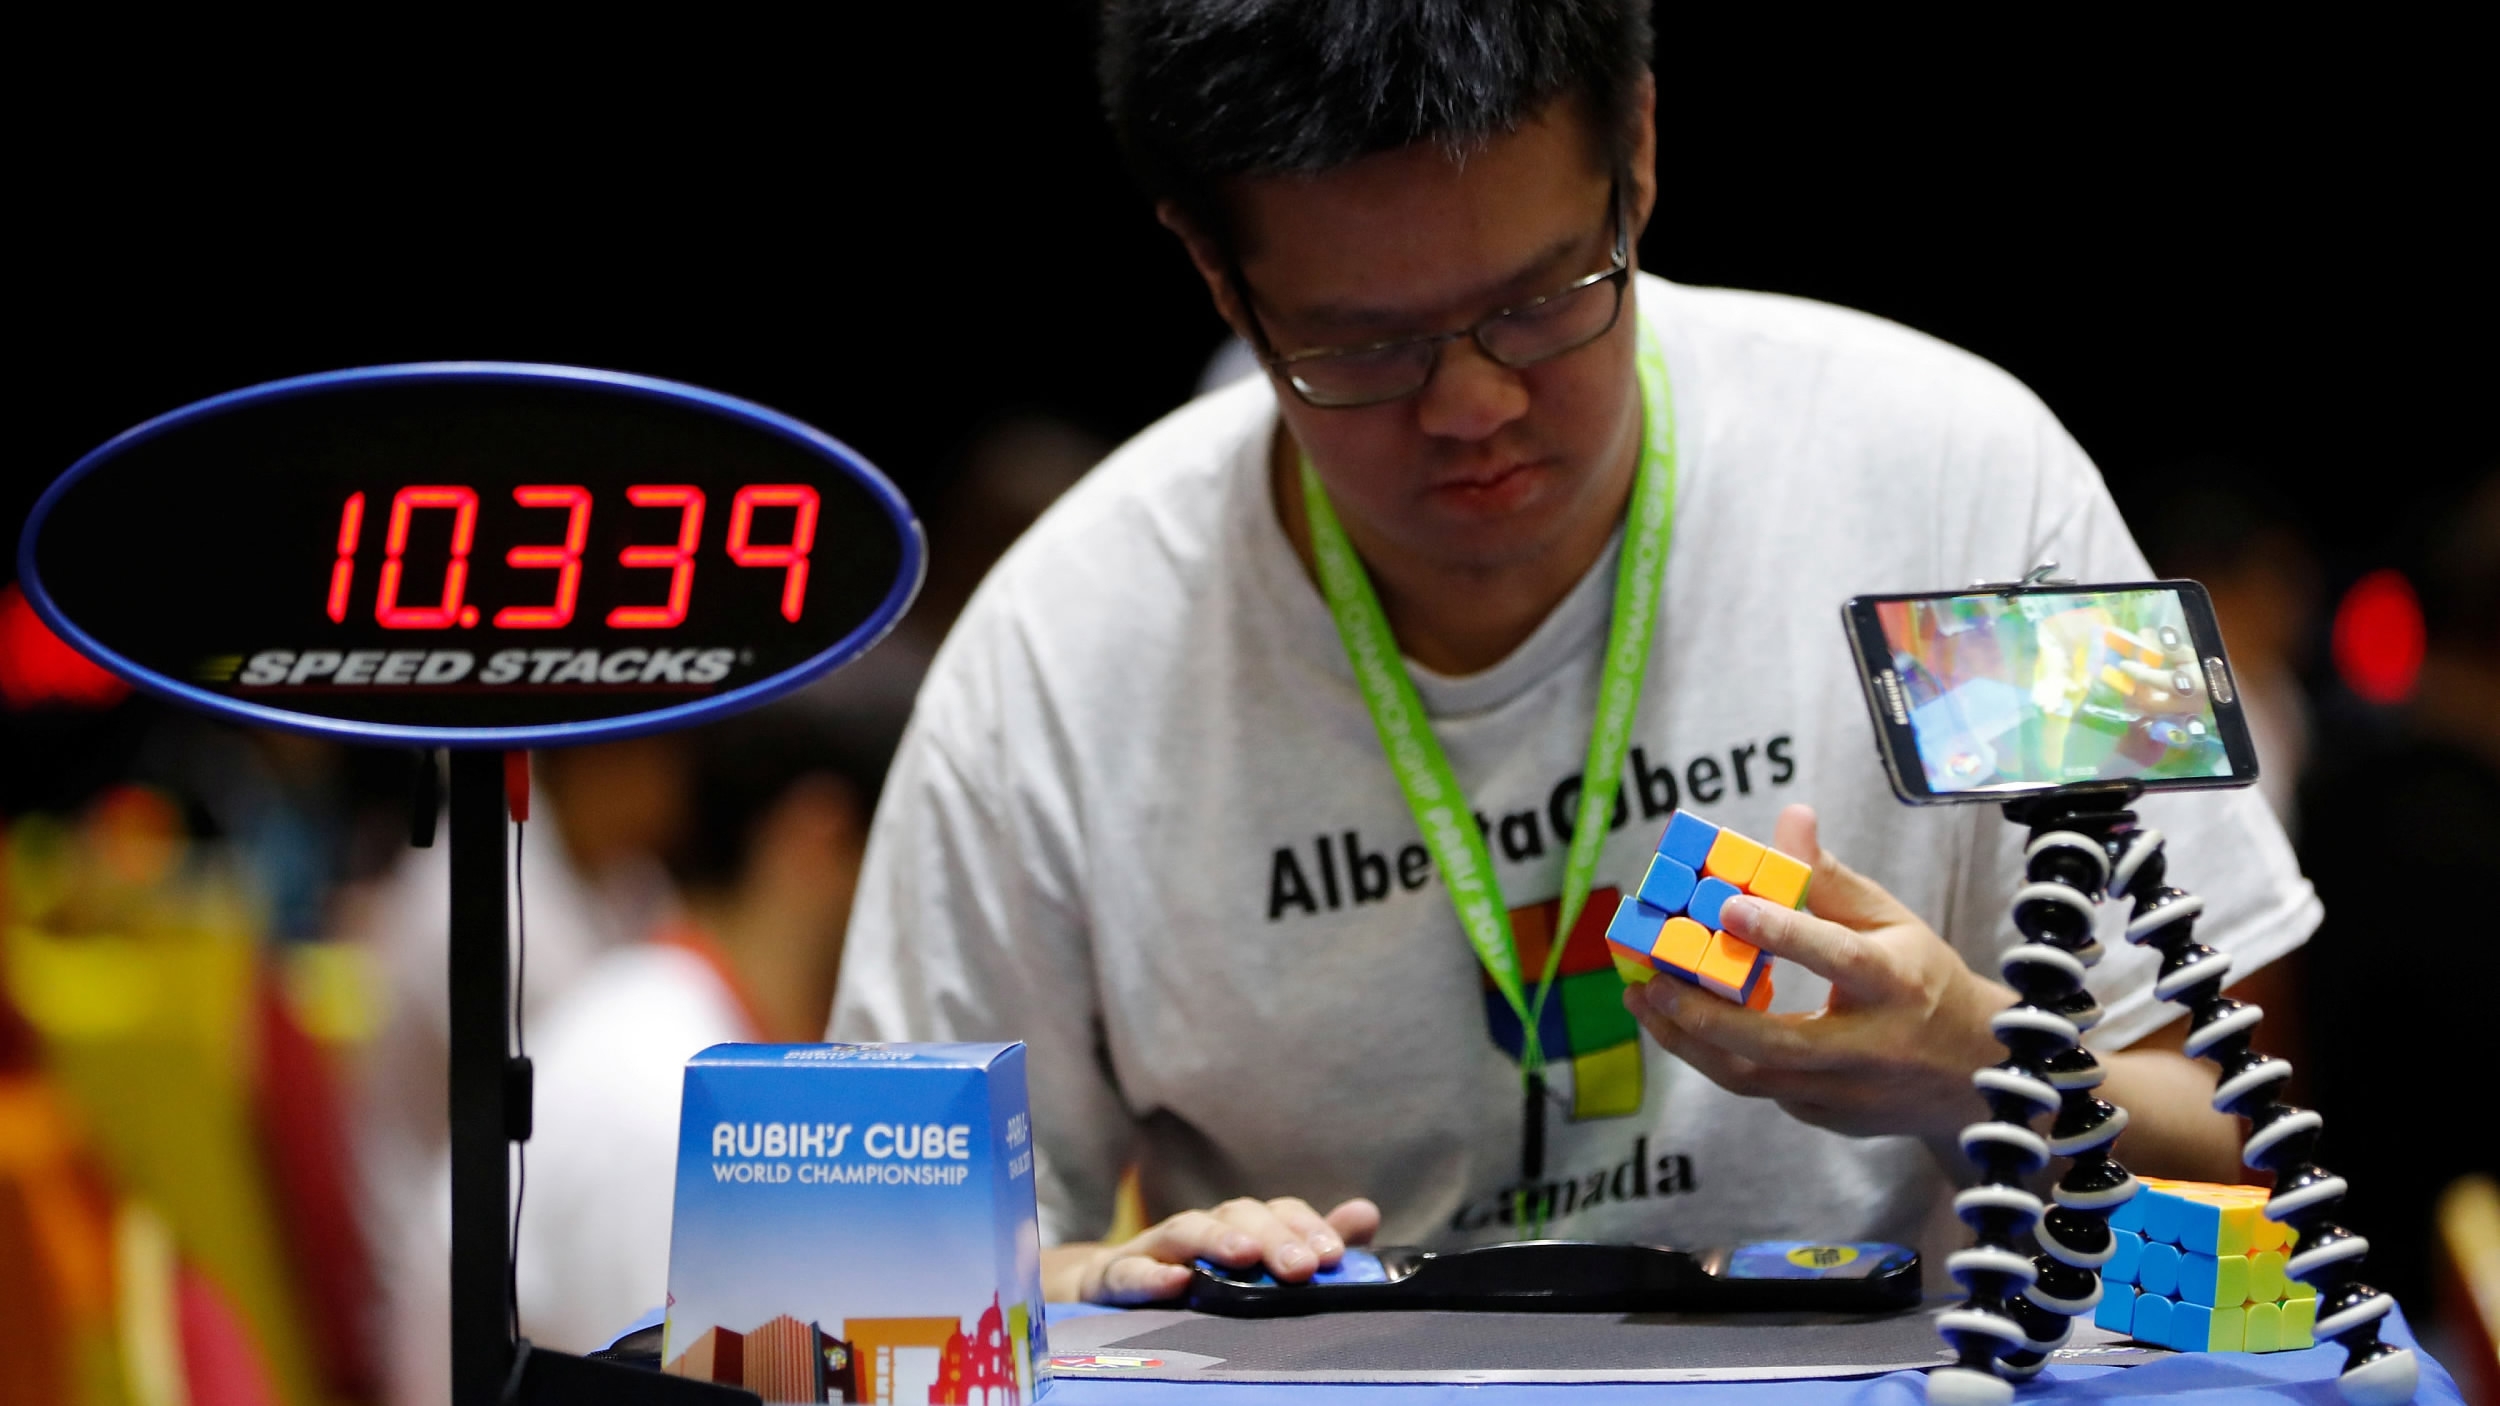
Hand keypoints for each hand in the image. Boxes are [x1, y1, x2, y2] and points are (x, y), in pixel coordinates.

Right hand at [1046, 1196, 1380, 1304]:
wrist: (1112, 1292)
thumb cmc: (1199, 1281)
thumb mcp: (1259, 1269)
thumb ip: (1310, 1245)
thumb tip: (1366, 1212)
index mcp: (1238, 1227)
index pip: (1277, 1212)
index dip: (1306, 1227)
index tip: (1333, 1256)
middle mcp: (1200, 1229)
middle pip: (1238, 1215)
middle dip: (1273, 1237)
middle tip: (1303, 1267)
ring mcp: (1154, 1249)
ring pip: (1186, 1230)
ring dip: (1217, 1240)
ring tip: (1245, 1256)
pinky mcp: (1114, 1276)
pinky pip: (1128, 1272)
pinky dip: (1150, 1276)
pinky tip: (1175, 1284)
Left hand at [1622, 804, 2010, 1141]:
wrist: (1977, 1072)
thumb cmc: (1923, 979)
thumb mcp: (1892, 921)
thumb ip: (1830, 879)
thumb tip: (1790, 818)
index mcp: (1894, 982)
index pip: (1835, 956)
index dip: (1783, 933)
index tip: (1726, 906)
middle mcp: (1871, 1046)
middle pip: (1777, 1042)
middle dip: (1704, 1014)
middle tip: (1651, 980)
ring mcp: (1848, 1093)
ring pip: (1754, 1078)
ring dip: (1690, 1042)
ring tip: (1645, 1001)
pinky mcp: (1828, 1118)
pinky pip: (1765, 1089)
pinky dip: (1720, 1056)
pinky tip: (1684, 1024)